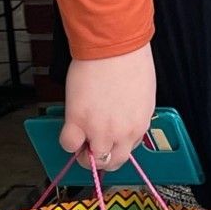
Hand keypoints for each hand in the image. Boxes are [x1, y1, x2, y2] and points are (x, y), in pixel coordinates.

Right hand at [60, 46, 156, 172]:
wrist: (115, 47)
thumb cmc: (131, 62)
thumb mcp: (142, 95)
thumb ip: (133, 114)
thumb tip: (123, 121)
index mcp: (140, 124)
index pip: (128, 151)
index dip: (115, 146)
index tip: (108, 142)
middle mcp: (122, 132)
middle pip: (111, 161)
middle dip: (101, 158)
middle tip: (91, 147)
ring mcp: (100, 129)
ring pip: (90, 159)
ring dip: (83, 152)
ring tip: (80, 139)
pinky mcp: (78, 120)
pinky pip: (69, 144)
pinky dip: (68, 141)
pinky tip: (70, 128)